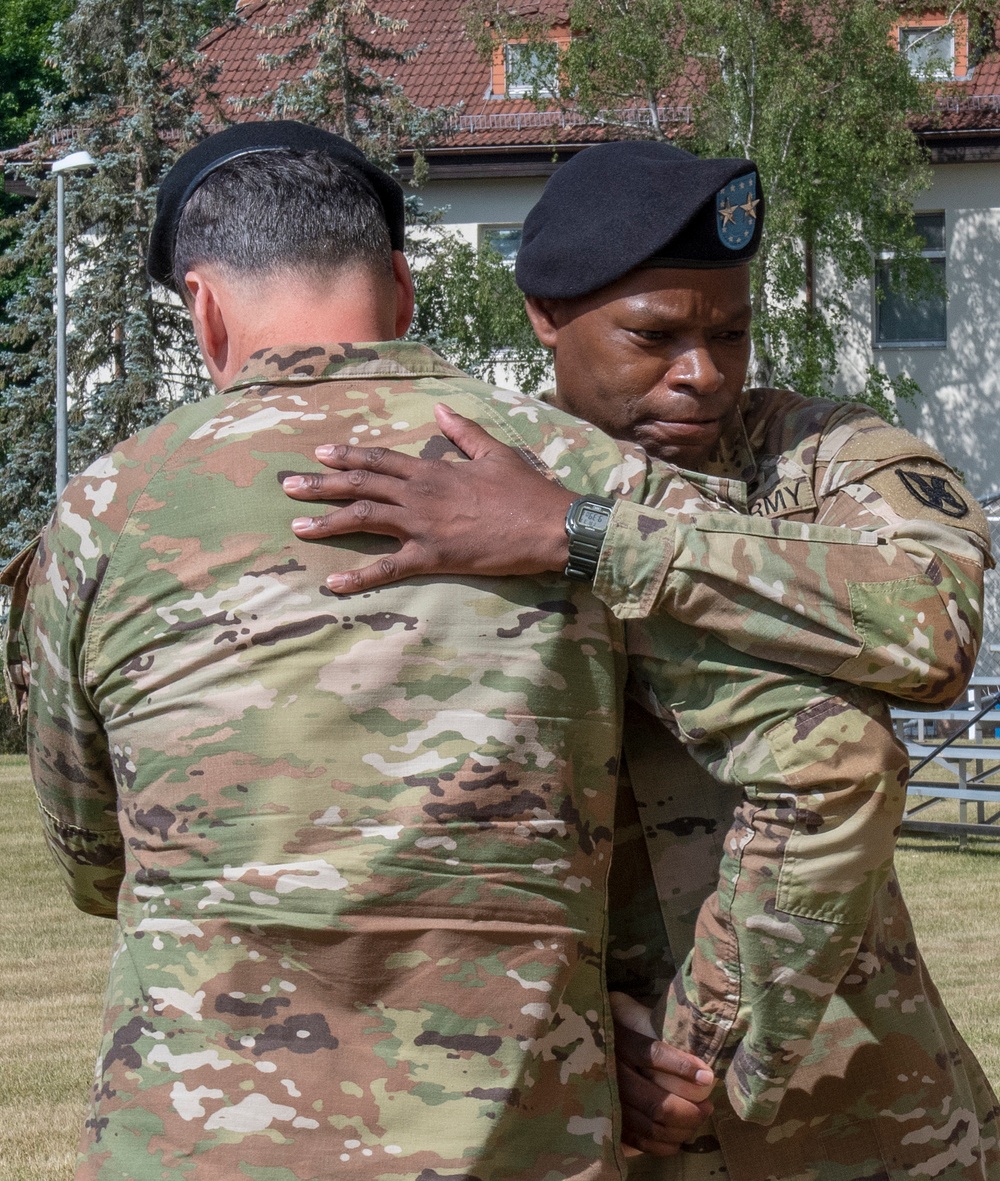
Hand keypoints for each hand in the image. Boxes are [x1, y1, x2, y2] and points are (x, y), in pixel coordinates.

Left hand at [283, 404, 575, 592]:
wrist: (549, 526)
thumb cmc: (526, 490)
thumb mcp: (494, 452)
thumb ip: (462, 432)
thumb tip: (438, 409)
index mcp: (433, 470)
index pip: (379, 460)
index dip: (347, 456)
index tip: (319, 454)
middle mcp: (420, 495)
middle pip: (360, 487)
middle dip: (321, 485)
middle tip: (288, 487)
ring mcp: (423, 527)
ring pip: (364, 520)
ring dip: (327, 523)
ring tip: (298, 529)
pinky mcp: (434, 557)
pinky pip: (389, 568)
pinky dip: (360, 577)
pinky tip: (334, 584)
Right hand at [610, 991, 715, 1156]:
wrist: (572, 1042)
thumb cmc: (610, 1026)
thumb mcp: (622, 1012)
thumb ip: (645, 1019)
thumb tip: (688, 1028)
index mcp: (615, 1041)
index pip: (651, 1055)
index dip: (682, 1067)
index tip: (707, 1076)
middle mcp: (609, 1073)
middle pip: (656, 1103)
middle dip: (689, 1111)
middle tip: (707, 1107)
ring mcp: (606, 1101)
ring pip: (650, 1125)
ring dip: (681, 1129)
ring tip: (698, 1119)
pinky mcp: (605, 1120)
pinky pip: (638, 1140)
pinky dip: (662, 1145)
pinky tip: (676, 1141)